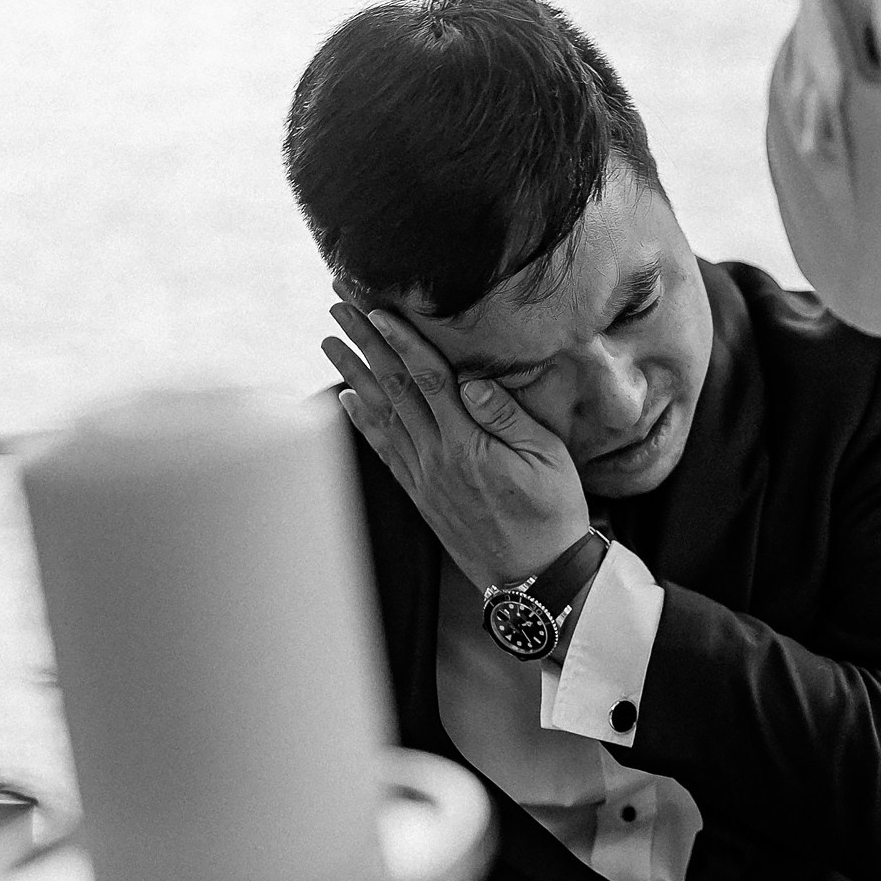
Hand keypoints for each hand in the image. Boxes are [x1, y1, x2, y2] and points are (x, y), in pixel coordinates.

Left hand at [324, 300, 590, 588]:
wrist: (535, 575)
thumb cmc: (552, 511)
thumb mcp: (548, 458)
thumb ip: (509, 417)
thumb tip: (473, 381)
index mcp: (468, 442)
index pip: (427, 378)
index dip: (401, 340)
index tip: (375, 309)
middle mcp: (436, 456)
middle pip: (394, 386)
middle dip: (364, 342)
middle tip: (338, 305)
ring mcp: (424, 475)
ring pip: (381, 413)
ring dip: (352, 373)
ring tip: (328, 341)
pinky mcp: (421, 492)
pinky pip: (384, 449)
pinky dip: (362, 420)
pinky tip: (348, 398)